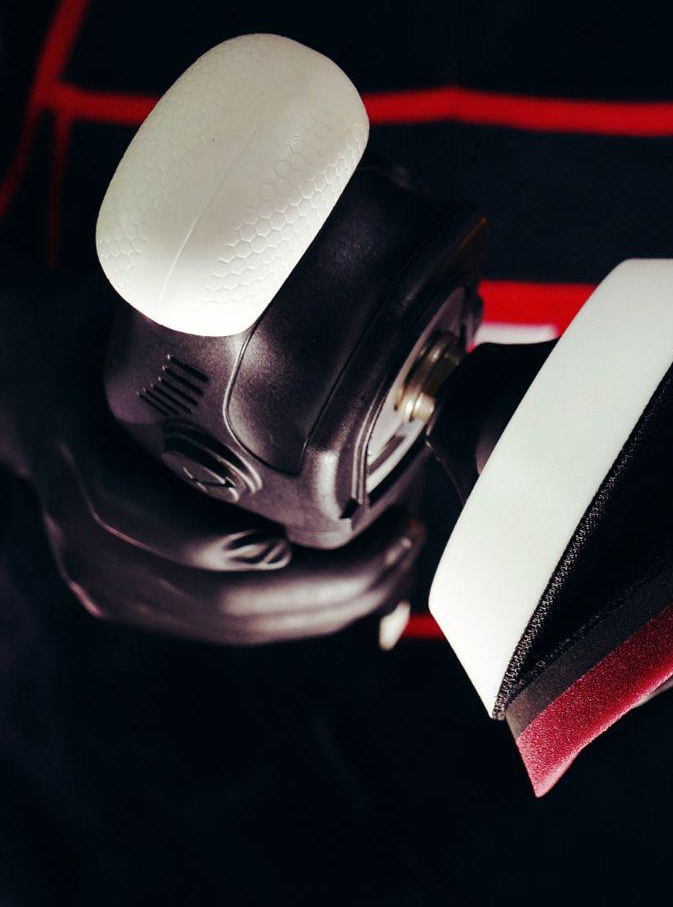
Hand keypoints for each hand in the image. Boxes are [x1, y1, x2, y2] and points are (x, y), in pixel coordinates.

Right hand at [2, 278, 422, 644]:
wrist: (32, 393)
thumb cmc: (92, 346)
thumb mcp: (123, 312)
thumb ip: (188, 313)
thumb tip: (294, 278)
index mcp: (76, 457)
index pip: (126, 513)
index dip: (201, 538)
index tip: (279, 542)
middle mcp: (86, 538)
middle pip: (209, 596)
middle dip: (321, 587)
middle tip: (402, 545)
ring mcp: (113, 580)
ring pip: (230, 624)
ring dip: (327, 608)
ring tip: (402, 564)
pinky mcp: (142, 600)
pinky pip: (230, 629)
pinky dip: (303, 618)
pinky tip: (362, 593)